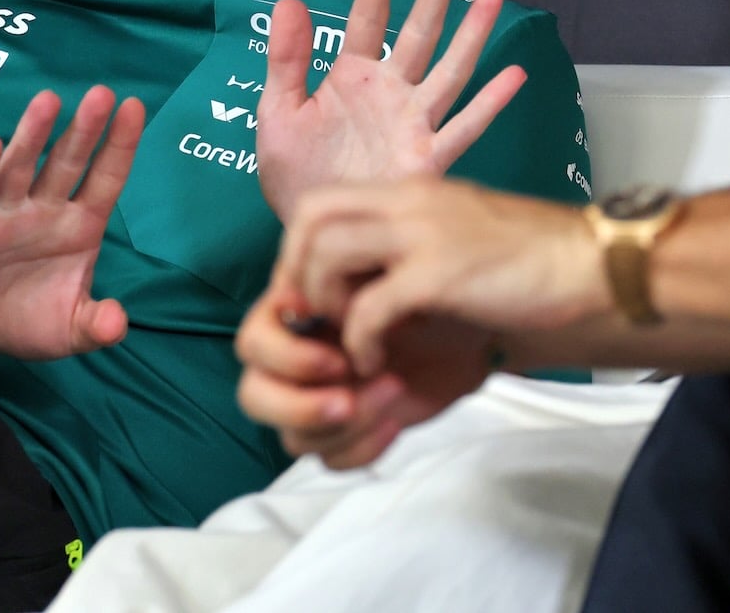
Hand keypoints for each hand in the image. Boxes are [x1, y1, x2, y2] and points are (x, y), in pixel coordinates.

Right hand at [0, 86, 143, 359]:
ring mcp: (2, 214)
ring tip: (49, 101)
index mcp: (77, 227)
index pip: (104, 179)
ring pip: (20, 167)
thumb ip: (95, 325)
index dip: (119, 145)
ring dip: (33, 135)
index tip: (135, 107)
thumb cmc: (24, 320)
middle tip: (102, 94)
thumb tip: (117, 324)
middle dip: (84, 130)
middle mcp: (43, 211)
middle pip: (66, 163)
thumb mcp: (68, 330)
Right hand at [235, 280, 493, 467]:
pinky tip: (397, 422)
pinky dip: (362, 446)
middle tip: (347, 397)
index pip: (254, 342)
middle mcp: (296, 360)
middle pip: (254, 396)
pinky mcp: (347, 431)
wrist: (475, 317)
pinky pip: (330, 460)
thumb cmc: (427, 284)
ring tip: (394, 390)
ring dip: (342, 425)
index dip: (286, 354)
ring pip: (292, 437)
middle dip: (299, 403)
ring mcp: (319, 399)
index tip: (336, 351)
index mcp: (294, 315)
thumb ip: (338, 275)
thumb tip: (296, 288)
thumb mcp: (386, 268)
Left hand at [254, 0, 524, 219]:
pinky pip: (462, 128)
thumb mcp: (278, 114)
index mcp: (351, 79)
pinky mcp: (427, 159)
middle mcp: (389, 94)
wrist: (315, 234)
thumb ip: (286, 60)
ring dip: (471, 33)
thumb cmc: (295, 177)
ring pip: (448, 70)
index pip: (366, 25)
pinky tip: (513, 75)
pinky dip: (489, 104)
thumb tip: (287, 0)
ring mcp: (412, 123)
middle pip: (418, 35)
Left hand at [279, 177, 608, 377]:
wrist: (593, 265)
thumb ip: (414, 242)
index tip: (312, 293)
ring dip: (324, 306)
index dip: (300, 250)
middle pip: (310, 219)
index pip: (322, 202)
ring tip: (347, 339)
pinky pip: (368, 309)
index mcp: (414, 190)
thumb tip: (371, 276)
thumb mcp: (461, 232)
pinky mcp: (441, 274)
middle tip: (313, 317)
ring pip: (327, 256)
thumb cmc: (535, 261)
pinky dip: (360, 342)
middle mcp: (411, 201)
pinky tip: (376, 360)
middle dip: (297, 273)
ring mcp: (425, 232)